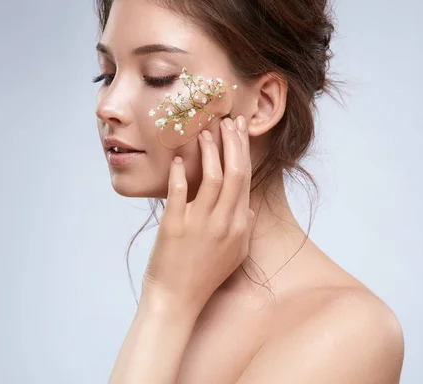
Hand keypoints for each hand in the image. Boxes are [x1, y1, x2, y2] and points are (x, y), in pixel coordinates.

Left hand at [142, 115, 254, 314]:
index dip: (243, 152)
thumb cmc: (203, 277)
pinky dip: (179, 172)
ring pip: (211, 178)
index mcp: (240, 227)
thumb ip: (244, 229)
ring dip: (209, 151)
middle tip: (228, 121)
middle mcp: (224, 223)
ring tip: (205, 132)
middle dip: (233, 143)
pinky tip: (176, 158)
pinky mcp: (174, 226)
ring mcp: (200, 224)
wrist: (176, 300)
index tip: (240, 132)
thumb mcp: (234, 255)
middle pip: (234, 173)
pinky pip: (179, 192)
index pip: (245, 181)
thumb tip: (248, 210)